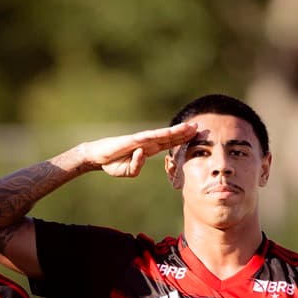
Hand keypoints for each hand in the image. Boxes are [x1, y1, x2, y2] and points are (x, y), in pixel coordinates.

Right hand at [79, 122, 197, 177]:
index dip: (182, 139)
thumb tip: (142, 155)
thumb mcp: (129, 171)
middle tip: (199, 126)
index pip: (169, 144)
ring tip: (189, 127)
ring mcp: (140, 140)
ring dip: (176, 131)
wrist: (98, 157)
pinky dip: (157, 136)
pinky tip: (169, 133)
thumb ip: (137, 166)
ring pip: (162, 135)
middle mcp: (147, 143)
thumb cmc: (113, 163)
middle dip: (184, 132)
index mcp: (149, 150)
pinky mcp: (132, 140)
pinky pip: (147, 138)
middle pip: (169, 137)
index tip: (195, 135)